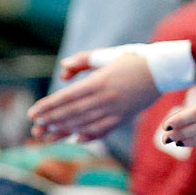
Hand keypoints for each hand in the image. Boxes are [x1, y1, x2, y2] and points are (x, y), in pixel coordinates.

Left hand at [29, 52, 157, 141]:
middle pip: (73, 113)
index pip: (68, 97)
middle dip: (51, 121)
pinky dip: (88, 136)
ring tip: (47, 135)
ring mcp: (115, 110)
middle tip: (35, 127)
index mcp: (100, 81)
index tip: (33, 113)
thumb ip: (83, 61)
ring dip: (64, 131)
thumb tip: (63, 71)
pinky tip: (75, 139)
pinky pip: (102, 130)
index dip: (49, 106)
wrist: (162, 70)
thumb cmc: (132, 60)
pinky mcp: (124, 117)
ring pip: (85, 124)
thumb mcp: (106, 55)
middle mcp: (106, 98)